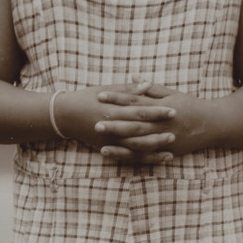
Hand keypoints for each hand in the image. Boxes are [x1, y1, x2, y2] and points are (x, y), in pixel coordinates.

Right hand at [57, 82, 175, 163]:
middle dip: (159, 130)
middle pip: (139, 130)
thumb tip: (147, 84)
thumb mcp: (107, 90)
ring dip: (154, 147)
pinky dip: (145, 158)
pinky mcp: (108, 149)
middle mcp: (111, 127)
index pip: (139, 111)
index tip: (173, 110)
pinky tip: (160, 158)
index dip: (156, 111)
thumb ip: (128, 90)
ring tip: (170, 145)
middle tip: (176, 130)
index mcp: (113, 109)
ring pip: (135, 147)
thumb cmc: (88, 98)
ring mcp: (110, 141)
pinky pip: (129, 157)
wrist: (66, 115)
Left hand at [98, 83, 210, 158]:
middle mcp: (162, 123)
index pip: (136, 101)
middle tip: (95, 122)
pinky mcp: (167, 151)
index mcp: (162, 106)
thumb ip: (151, 88)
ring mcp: (165, 139)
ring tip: (101, 142)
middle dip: (114, 123)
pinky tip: (116, 155)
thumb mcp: (172, 93)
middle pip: (135, 123)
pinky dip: (130, 156)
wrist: (213, 124)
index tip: (100, 95)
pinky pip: (146, 155)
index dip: (117, 98)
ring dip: (119, 143)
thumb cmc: (191, 106)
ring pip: (139, 142)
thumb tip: (132, 77)